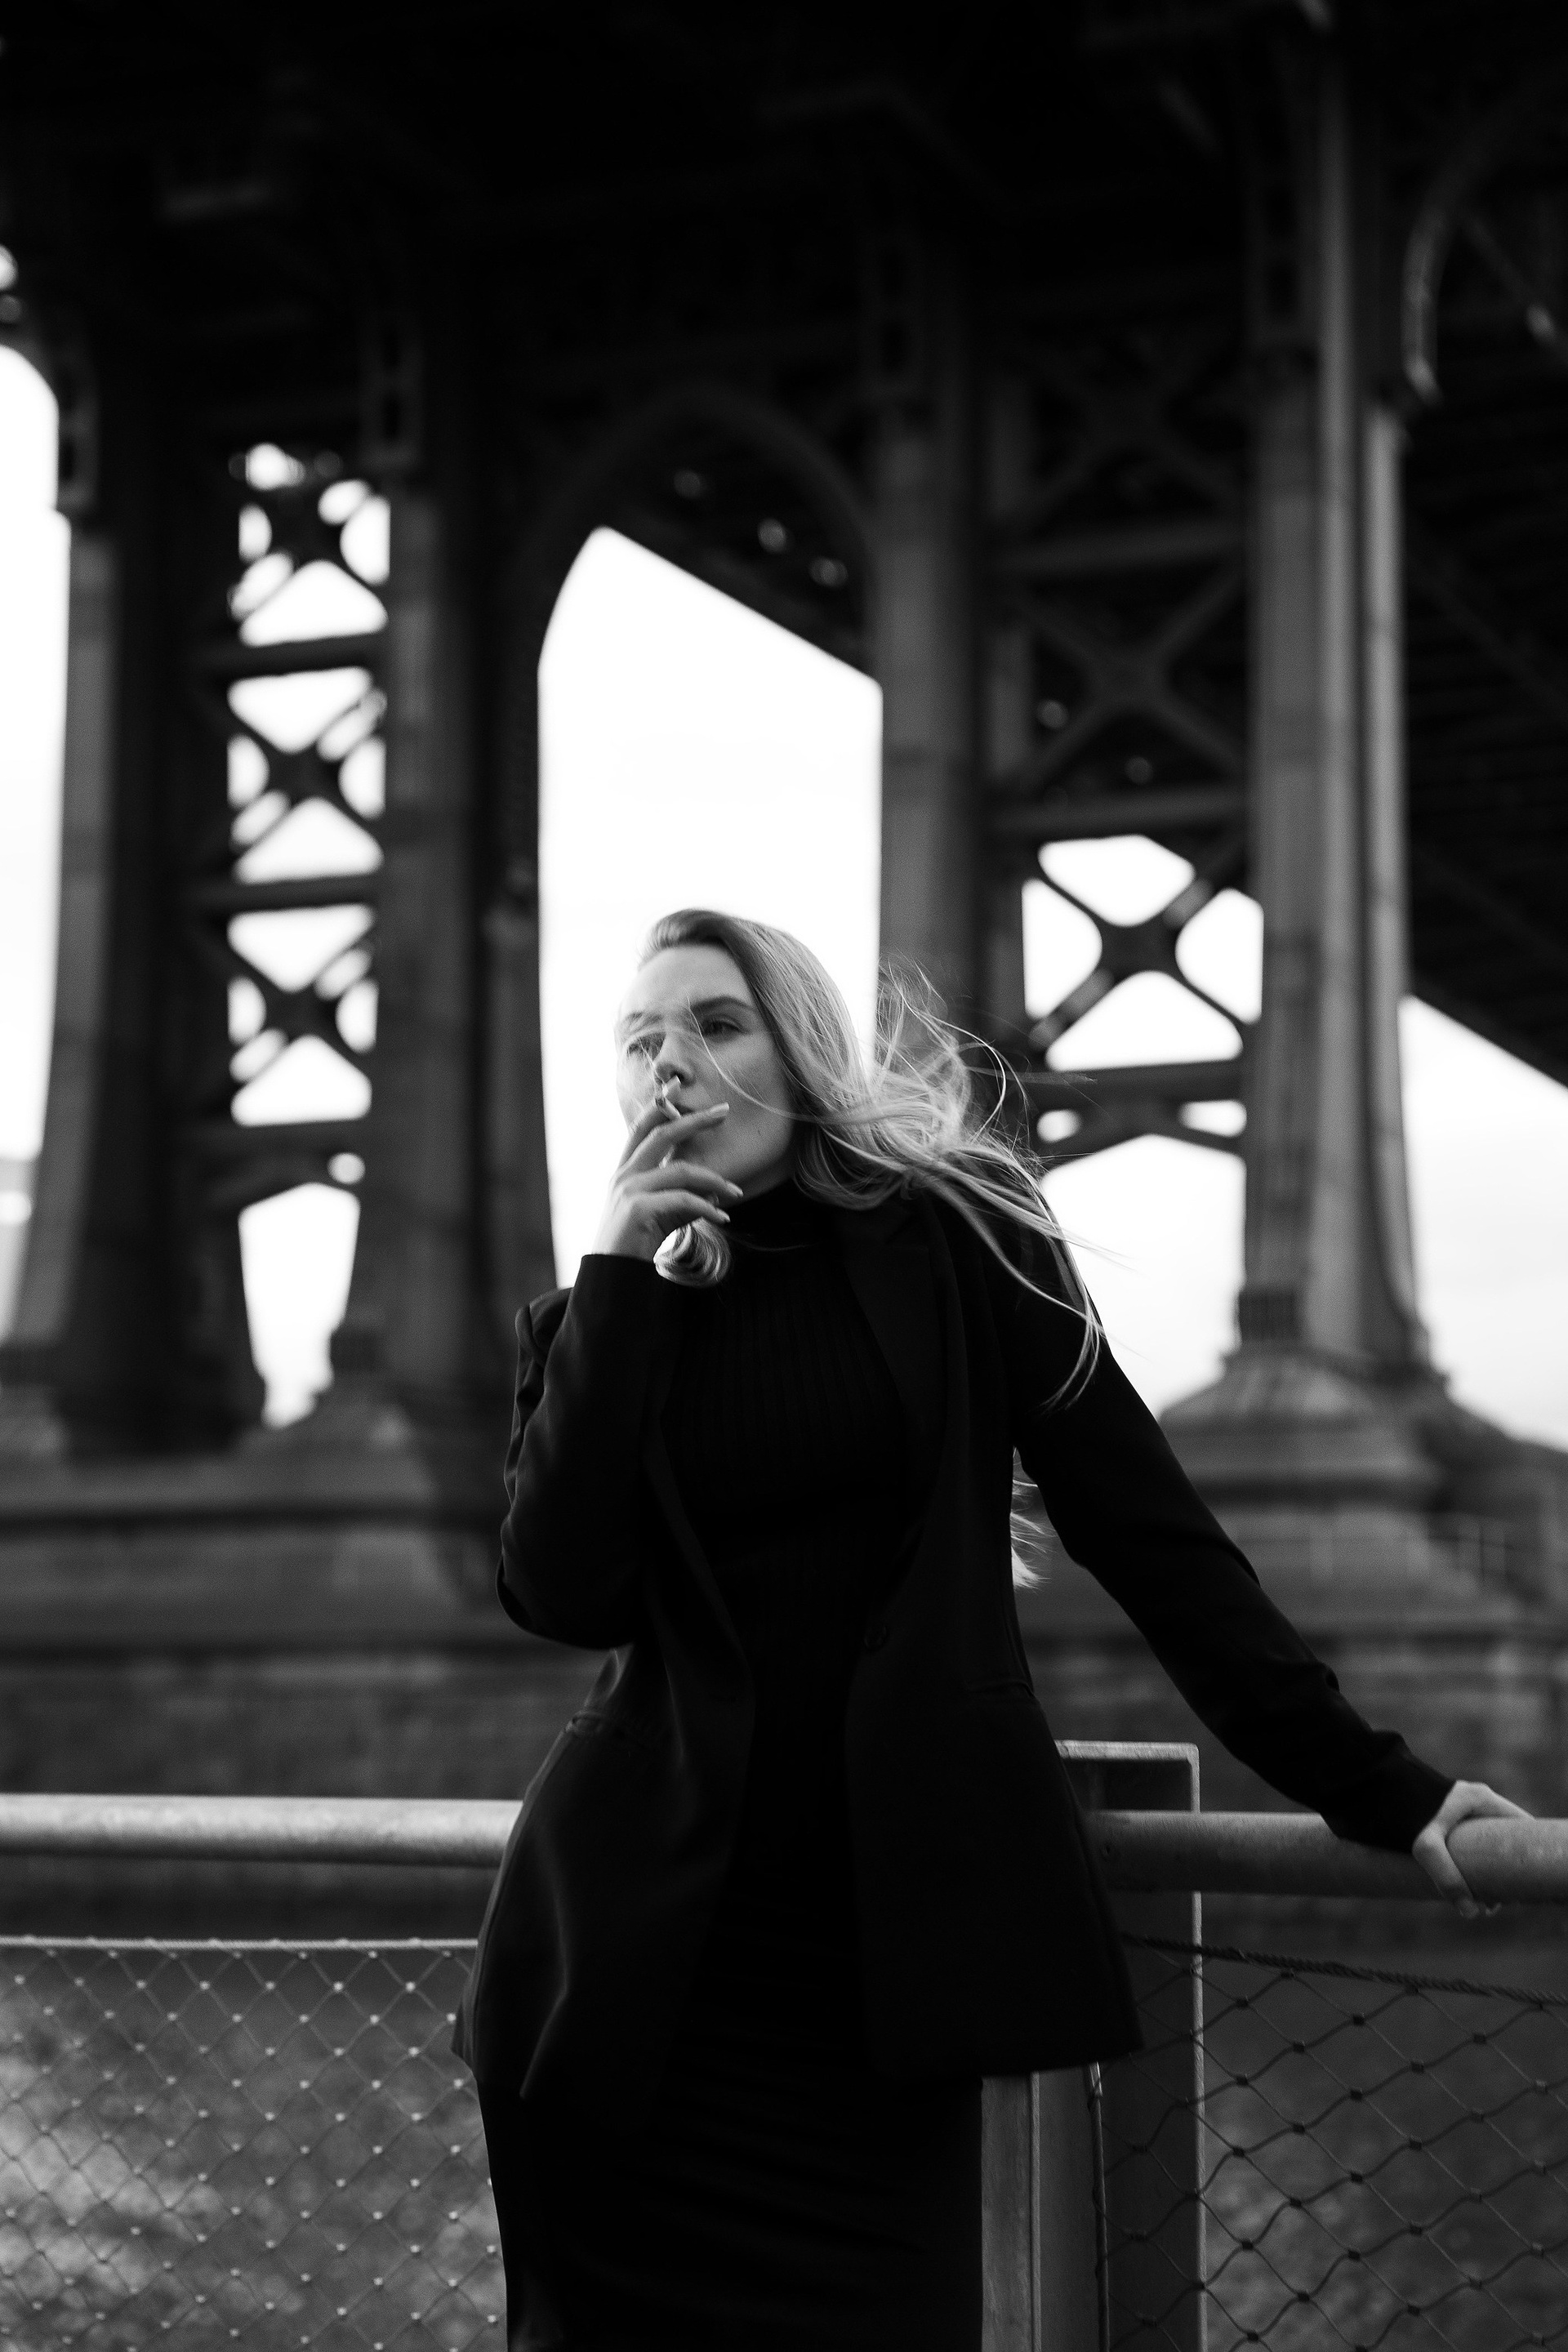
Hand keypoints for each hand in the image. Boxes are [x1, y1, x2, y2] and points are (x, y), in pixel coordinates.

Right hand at [592, 1099, 743, 1261]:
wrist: (611, 1278)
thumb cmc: (634, 1245)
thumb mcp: (659, 1214)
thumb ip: (680, 1196)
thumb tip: (713, 1190)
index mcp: (624, 1171)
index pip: (642, 1127)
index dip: (660, 1104)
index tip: (678, 1084)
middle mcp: (623, 1175)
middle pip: (661, 1133)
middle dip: (694, 1119)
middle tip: (724, 1110)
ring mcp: (628, 1190)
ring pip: (681, 1170)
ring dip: (714, 1180)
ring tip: (736, 1193)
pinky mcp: (638, 1209)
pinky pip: (684, 1200)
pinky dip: (707, 1208)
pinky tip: (722, 1218)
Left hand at [1412, 1779, 1529, 1917]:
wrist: (1368, 1785)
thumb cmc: (1400, 1808)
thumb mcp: (1426, 1845)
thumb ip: (1447, 1877)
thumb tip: (1471, 1913)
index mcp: (1481, 1799)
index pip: (1522, 1826)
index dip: (1528, 1855)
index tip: (1524, 1886)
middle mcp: (1473, 1802)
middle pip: (1502, 1841)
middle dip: (1503, 1874)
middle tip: (1495, 1904)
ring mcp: (1458, 1809)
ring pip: (1482, 1845)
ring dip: (1483, 1873)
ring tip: (1479, 1905)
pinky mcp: (1441, 1818)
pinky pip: (1465, 1845)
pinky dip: (1466, 1866)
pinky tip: (1460, 1888)